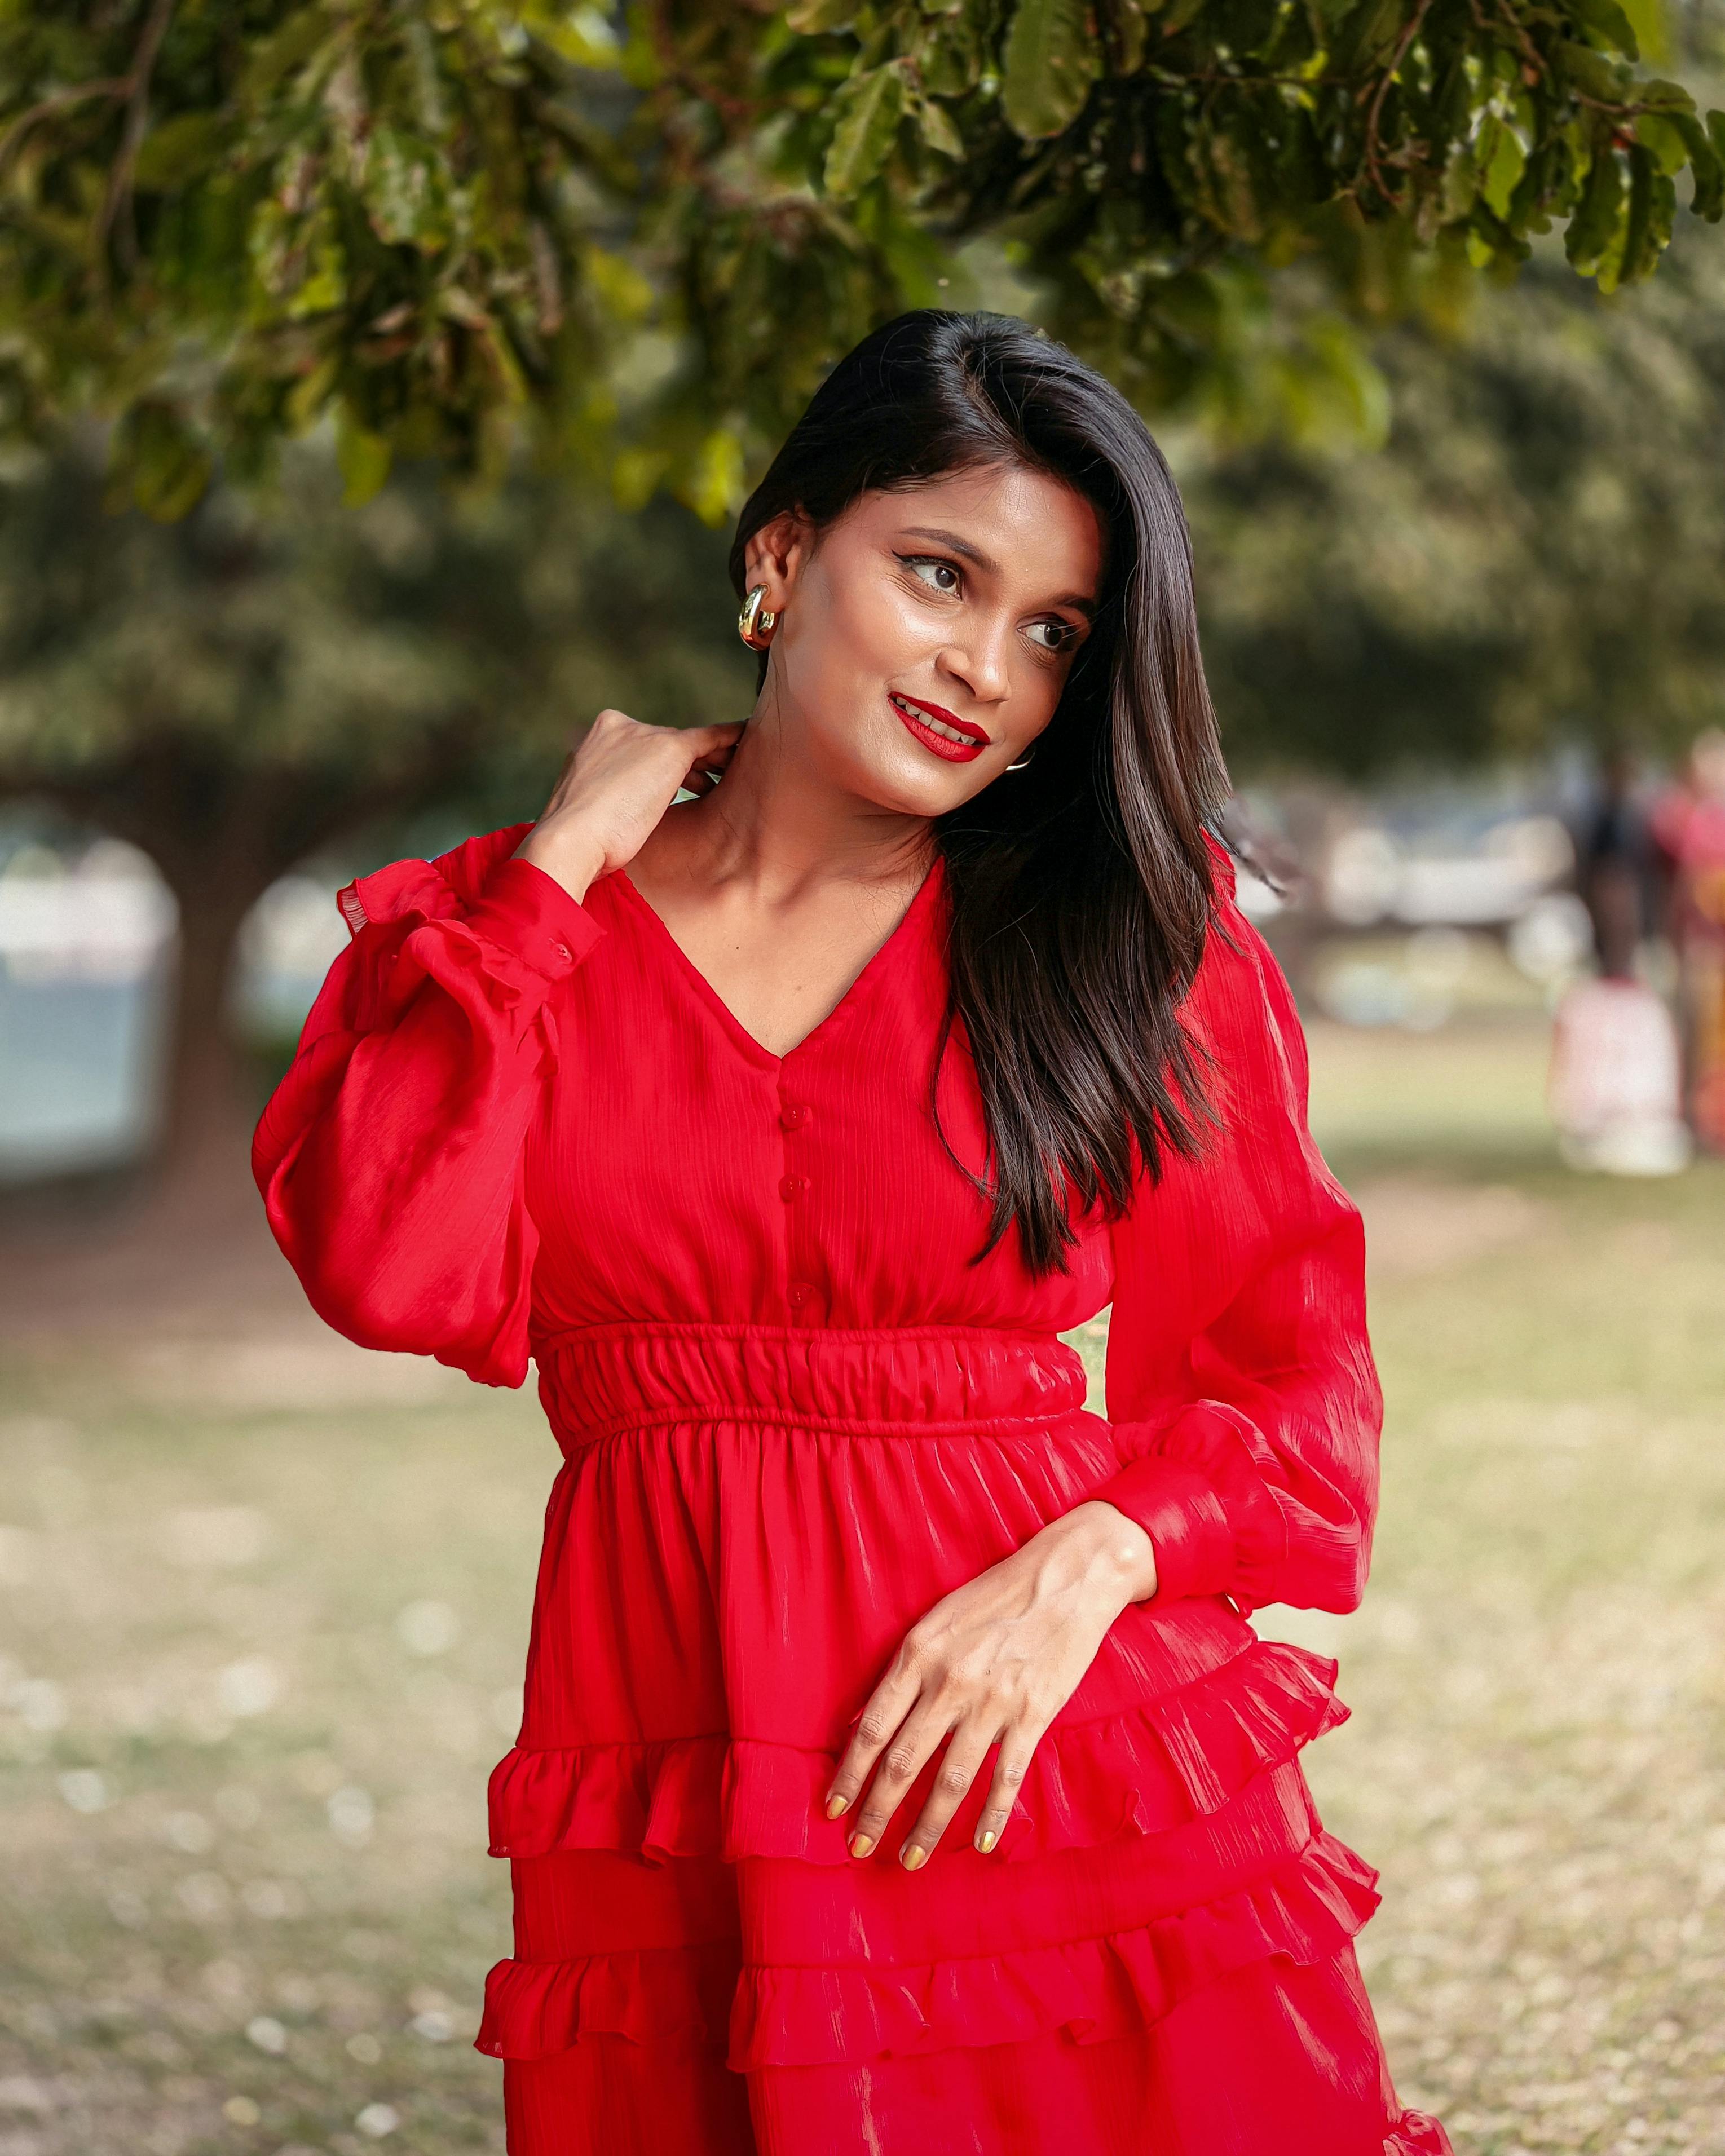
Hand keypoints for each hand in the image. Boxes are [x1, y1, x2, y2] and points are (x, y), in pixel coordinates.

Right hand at [514, 707, 744, 900]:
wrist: (569, 841)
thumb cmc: (577, 842)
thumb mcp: (591, 811)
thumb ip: (610, 796)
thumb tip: (628, 812)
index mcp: (592, 741)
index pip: (637, 748)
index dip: (658, 770)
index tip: (672, 788)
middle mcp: (615, 727)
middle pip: (663, 744)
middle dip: (688, 766)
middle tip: (711, 785)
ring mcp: (642, 733)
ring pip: (689, 744)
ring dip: (712, 760)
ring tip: (731, 774)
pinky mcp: (668, 748)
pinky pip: (710, 738)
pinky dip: (730, 740)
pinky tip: (747, 742)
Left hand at [824, 1501, 1156, 1869]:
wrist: (1067, 1576)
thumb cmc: (996, 1595)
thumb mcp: (937, 1620)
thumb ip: (905, 1671)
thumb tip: (864, 1720)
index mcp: (919, 1654)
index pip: (872, 1728)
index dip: (850, 1774)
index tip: (833, 1809)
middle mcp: (949, 1682)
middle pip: (903, 1762)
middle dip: (877, 1812)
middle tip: (859, 1849)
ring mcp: (992, 1702)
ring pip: (950, 1780)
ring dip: (927, 1827)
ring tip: (910, 1859)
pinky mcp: (1032, 1715)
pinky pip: (1006, 1778)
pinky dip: (992, 1816)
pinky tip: (981, 1843)